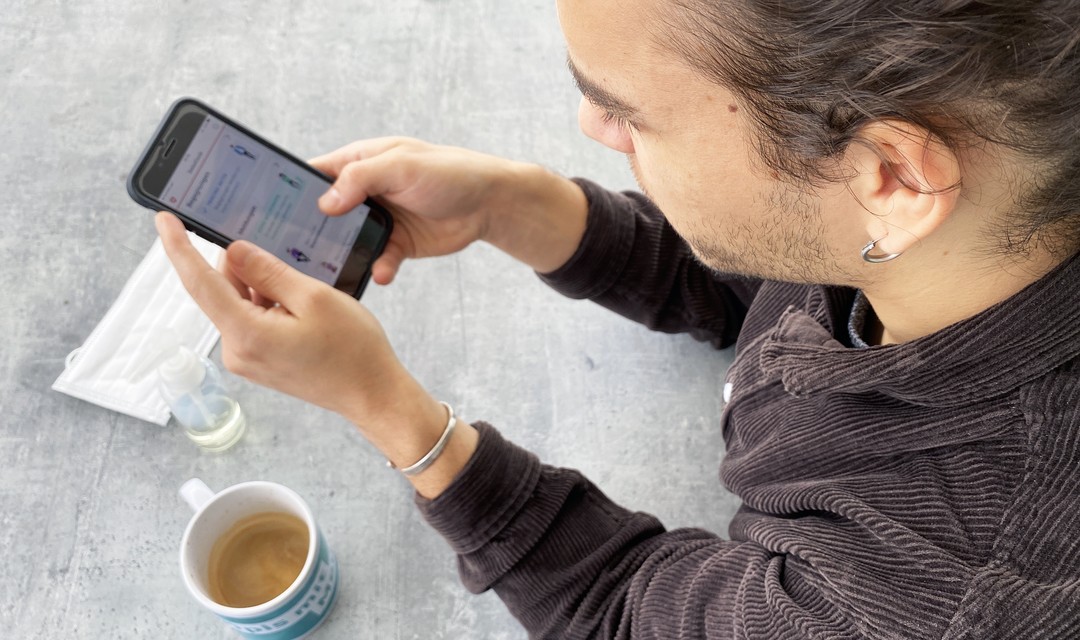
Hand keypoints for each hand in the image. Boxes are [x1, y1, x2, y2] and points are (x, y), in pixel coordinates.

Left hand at [154, 212, 430, 430]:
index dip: (179, 247)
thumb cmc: (352, 350)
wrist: (371, 394)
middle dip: (244, 265)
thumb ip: (268, 271)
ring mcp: (247, 359)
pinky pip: (251, 320)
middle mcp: (237, 350)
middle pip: (222, 290)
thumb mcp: (314, 297)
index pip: (199, 282)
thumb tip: (235, 251)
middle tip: (280, 253)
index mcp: (246, 333)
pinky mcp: (259, 361)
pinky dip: (268, 303)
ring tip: (304, 292)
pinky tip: (300, 306)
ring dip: (262, 286)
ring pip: (239, 303)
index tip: (164, 219)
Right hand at [310, 137, 588, 278]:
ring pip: (348, 242)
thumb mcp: (402, 166)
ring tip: (333, 271)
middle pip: (325, 214)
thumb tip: (325, 203)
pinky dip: (378, 268)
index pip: (314, 175)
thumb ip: (361, 178)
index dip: (290, 190)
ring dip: (343, 256)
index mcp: (359, 163)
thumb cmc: (449, 172)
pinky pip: (378, 260)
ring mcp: (380, 220)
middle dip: (311, 232)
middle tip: (294, 252)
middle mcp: (364, 192)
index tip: (269, 211)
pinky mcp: (398, 244)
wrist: (491, 203)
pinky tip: (382, 273)